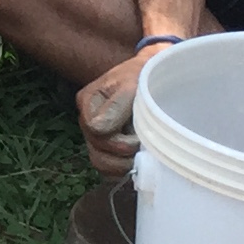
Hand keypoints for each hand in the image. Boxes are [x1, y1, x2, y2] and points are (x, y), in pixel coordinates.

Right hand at [75, 46, 164, 175]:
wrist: (155, 74)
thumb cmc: (143, 75)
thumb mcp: (131, 82)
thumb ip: (116, 105)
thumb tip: (99, 129)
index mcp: (88, 102)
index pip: (93, 131)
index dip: (117, 138)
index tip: (139, 135)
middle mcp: (88, 120)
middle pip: (95, 150)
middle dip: (121, 154)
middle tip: (142, 148)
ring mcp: (96, 135)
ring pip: (99, 162)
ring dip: (121, 165)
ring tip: (140, 157)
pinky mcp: (108, 146)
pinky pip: (107, 168)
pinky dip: (121, 169)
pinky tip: (136, 162)